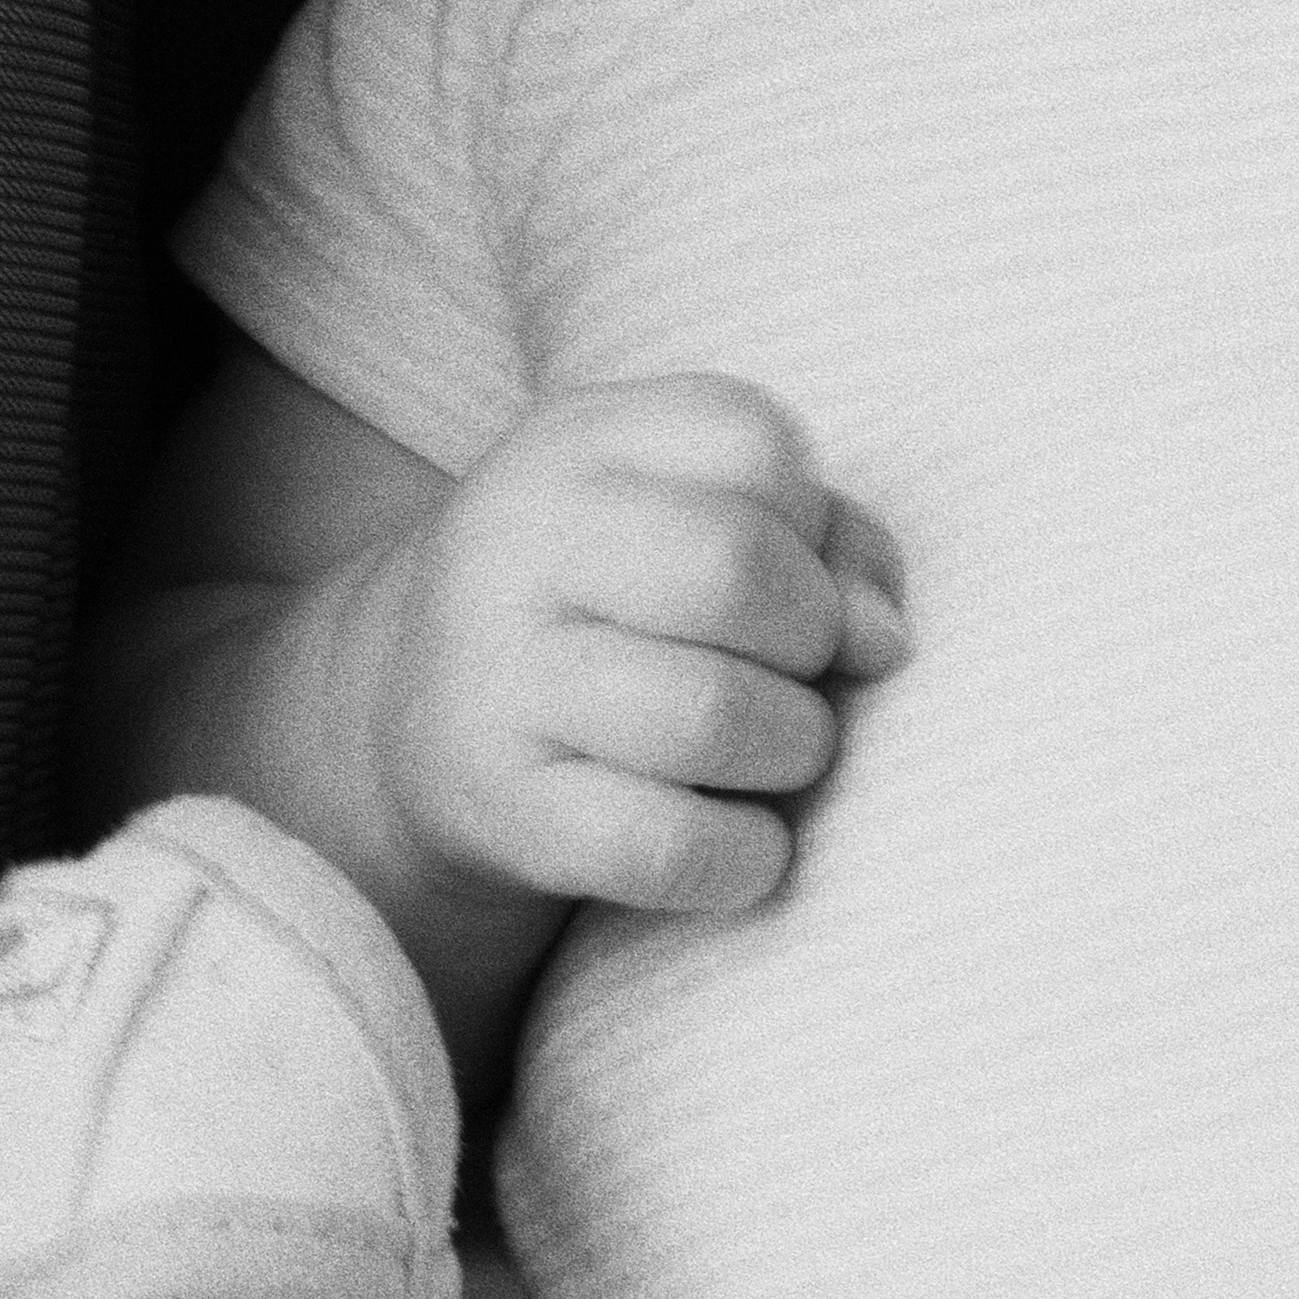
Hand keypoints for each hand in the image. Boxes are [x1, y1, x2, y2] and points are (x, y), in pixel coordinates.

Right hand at [335, 372, 908, 923]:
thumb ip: (830, 542)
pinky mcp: (500, 810)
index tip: (784, 574)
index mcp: (579, 442)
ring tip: (774, 754)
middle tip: (798, 674)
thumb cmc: (621, 604)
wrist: (414, 720)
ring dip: (795, 750)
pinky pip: (668, 844)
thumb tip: (883, 640)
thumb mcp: (701, 517)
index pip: (752, 441)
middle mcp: (517, 541)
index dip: (810, 522)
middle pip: (734, 566)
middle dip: (811, 636)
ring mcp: (495, 678)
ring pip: (712, 715)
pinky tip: (745, 843)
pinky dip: (746, 857)